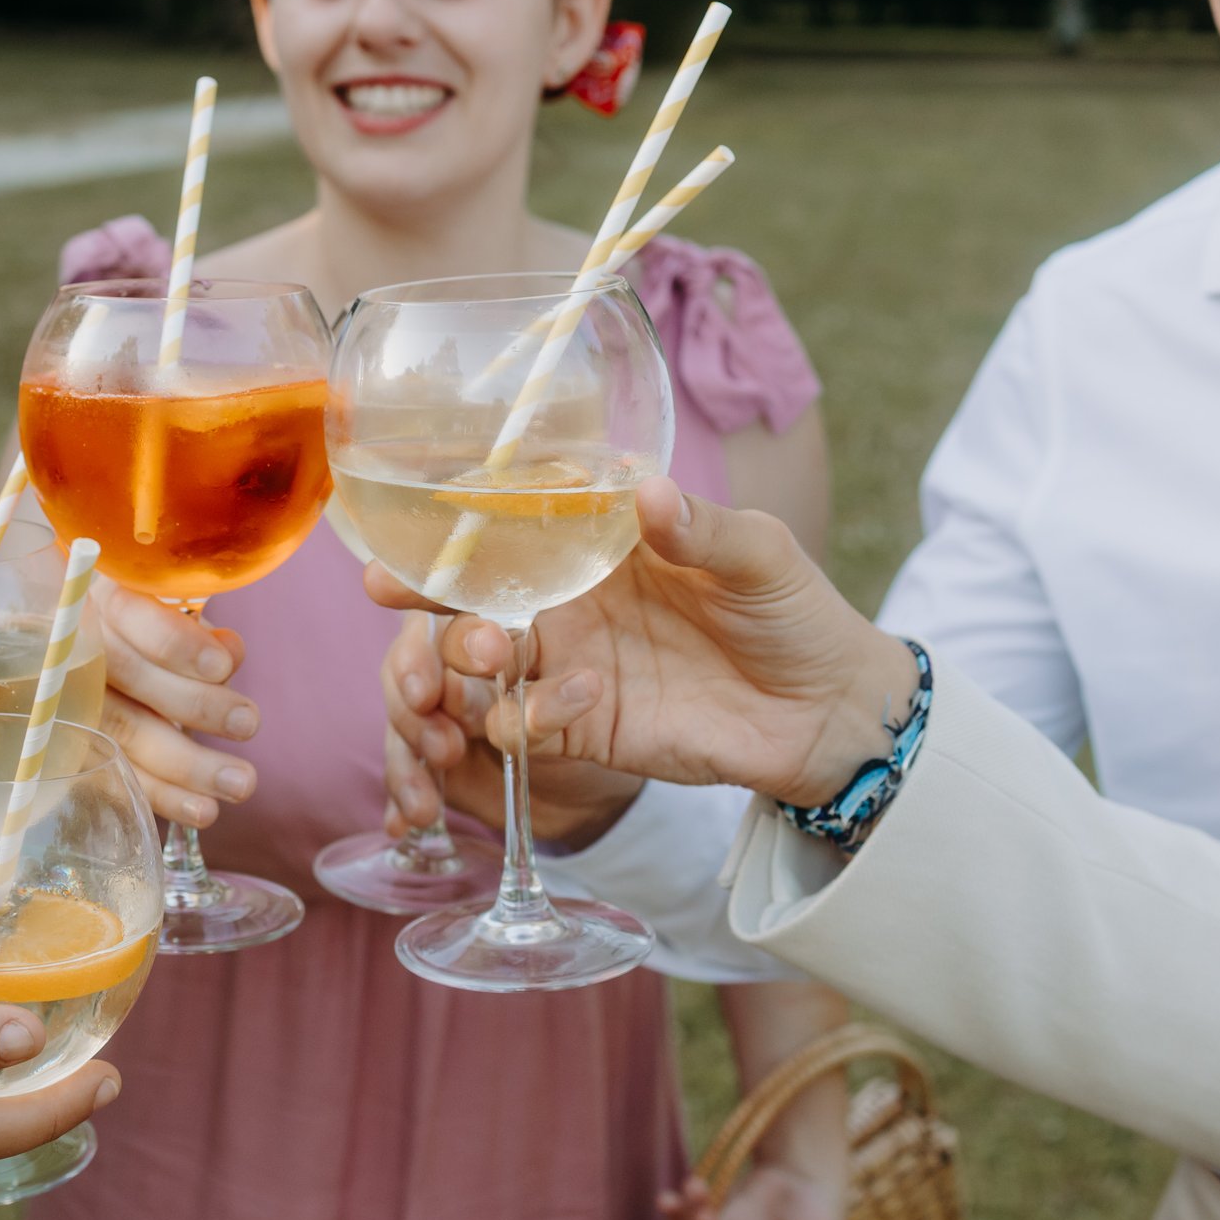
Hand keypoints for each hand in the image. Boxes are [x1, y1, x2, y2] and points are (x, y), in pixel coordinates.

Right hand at [90, 580, 259, 828]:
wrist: (80, 648)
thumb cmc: (140, 624)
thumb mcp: (166, 608)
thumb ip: (195, 629)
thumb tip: (229, 654)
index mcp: (98, 595)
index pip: (128, 613)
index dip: (174, 642)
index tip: (222, 666)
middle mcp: (74, 646)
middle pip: (126, 679)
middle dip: (193, 705)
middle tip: (248, 723)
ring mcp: (66, 700)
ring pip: (121, 733)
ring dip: (185, 766)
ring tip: (240, 785)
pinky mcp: (72, 746)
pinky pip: (112, 776)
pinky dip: (160, 795)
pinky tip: (201, 811)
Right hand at [364, 477, 920, 808]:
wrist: (826, 713)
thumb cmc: (796, 615)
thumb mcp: (762, 555)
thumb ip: (705, 529)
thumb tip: (649, 491)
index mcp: (600, 545)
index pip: (513, 523)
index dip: (456, 518)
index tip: (412, 513)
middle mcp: (569, 601)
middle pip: (472, 593)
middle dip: (422, 592)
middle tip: (393, 588)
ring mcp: (569, 666)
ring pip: (479, 662)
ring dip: (462, 656)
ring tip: (481, 650)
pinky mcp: (581, 728)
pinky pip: (521, 724)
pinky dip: (530, 714)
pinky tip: (581, 697)